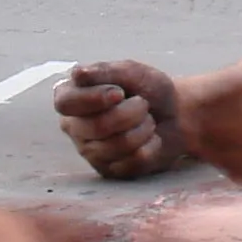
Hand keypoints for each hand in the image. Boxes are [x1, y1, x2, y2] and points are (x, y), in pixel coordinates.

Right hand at [54, 60, 187, 179]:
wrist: (175, 113)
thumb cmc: (147, 89)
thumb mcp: (130, 71)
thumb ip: (104, 71)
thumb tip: (77, 73)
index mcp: (71, 97)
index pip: (66, 103)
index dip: (93, 99)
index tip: (119, 93)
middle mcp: (74, 127)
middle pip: (96, 127)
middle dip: (130, 113)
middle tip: (142, 104)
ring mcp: (90, 151)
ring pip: (117, 146)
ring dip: (143, 128)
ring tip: (147, 120)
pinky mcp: (110, 170)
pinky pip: (133, 162)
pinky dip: (151, 146)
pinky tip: (149, 138)